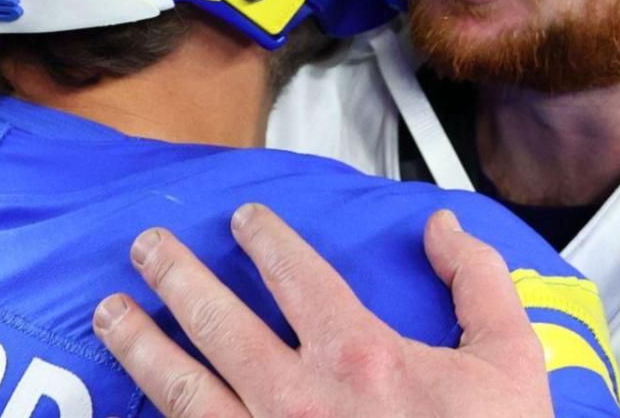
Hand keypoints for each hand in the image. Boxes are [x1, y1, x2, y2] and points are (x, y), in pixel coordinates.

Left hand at [93, 204, 551, 417]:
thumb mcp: (511, 362)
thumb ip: (477, 281)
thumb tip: (439, 226)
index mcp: (358, 356)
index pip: (295, 274)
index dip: (266, 239)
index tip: (244, 221)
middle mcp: (297, 400)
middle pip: (216, 322)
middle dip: (175, 276)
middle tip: (146, 246)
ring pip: (182, 391)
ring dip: (140, 347)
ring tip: (109, 314)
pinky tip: (128, 409)